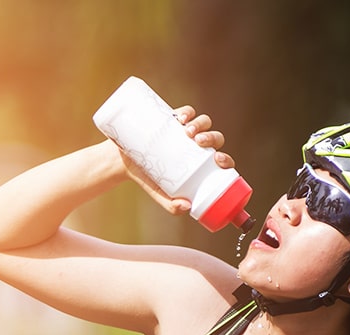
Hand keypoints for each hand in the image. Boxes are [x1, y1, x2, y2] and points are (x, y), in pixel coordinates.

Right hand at [119, 105, 234, 215]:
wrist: (124, 162)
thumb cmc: (149, 178)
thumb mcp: (160, 194)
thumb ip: (171, 205)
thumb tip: (186, 207)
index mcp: (202, 163)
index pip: (221, 160)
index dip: (225, 159)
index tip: (218, 160)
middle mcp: (197, 144)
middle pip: (214, 137)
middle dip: (211, 137)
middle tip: (199, 143)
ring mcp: (185, 130)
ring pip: (203, 122)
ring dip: (200, 124)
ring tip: (188, 132)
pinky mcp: (172, 119)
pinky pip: (186, 112)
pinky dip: (187, 113)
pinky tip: (183, 118)